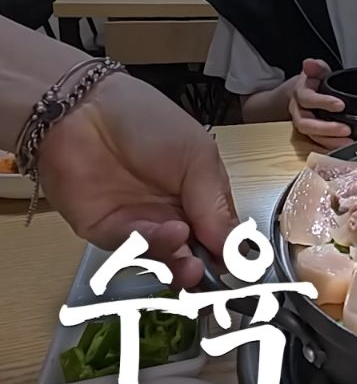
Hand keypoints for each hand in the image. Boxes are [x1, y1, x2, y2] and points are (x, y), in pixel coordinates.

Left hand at [36, 73, 238, 288]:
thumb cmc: (149, 122)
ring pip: (164, 257)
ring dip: (181, 263)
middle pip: (194, 253)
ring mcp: (139, 225)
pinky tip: (171, 233)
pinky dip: (154, 246)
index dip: (230, 251)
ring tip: (193, 261)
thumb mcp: (199, 157)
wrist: (86, 110)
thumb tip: (238, 248)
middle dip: (206, 268)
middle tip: (214, 273)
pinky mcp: (108, 231)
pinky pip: (133, 248)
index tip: (242, 266)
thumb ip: (216, 204)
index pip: (221, 234)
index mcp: (200, 196)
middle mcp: (172, 214)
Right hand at [288, 59, 351, 148]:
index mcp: (300, 94)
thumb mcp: (317, 71)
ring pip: (310, 136)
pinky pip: (315, 144)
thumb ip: (316, 68)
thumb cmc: (314, 83)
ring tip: (347, 142)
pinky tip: (342, 149)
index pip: (307, 98)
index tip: (340, 105)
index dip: (323, 102)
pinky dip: (328, 148)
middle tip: (346, 130)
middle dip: (326, 128)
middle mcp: (298, 111)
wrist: (302, 94)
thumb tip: (310, 63)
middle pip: (306, 123)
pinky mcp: (309, 134)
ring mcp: (302, 124)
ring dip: (329, 141)